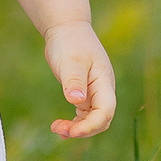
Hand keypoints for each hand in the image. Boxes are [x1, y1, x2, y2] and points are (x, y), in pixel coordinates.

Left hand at [41, 21, 115, 138]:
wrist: (67, 28)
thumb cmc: (70, 42)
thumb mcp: (71, 61)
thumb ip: (74, 81)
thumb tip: (76, 101)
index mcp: (104, 82)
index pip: (105, 111)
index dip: (90, 125)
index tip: (71, 131)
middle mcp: (103, 90)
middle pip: (101, 120)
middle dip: (83, 130)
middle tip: (59, 130)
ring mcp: (95, 93)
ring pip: (92, 119)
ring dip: (77, 128)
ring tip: (56, 127)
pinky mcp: (84, 93)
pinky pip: (84, 115)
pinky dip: (74, 123)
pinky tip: (60, 125)